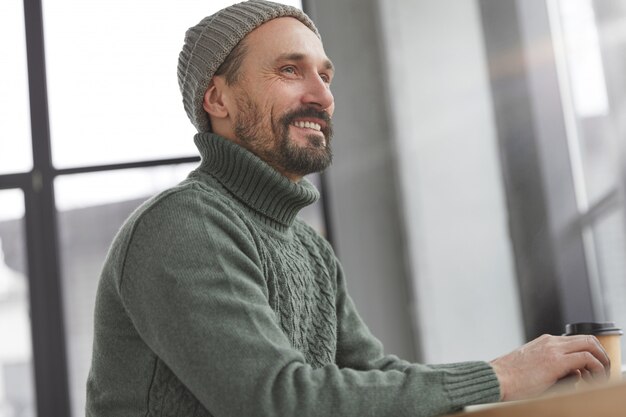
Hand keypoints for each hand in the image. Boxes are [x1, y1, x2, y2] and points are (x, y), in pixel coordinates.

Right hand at [489, 334, 609, 400]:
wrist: (495, 379)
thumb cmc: (510, 378)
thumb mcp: (533, 367)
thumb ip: (554, 367)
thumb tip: (576, 374)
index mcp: (544, 342)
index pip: (576, 340)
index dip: (590, 353)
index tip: (592, 369)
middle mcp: (550, 341)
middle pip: (587, 338)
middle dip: (600, 354)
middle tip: (602, 371)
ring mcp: (553, 349)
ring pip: (590, 344)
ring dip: (601, 360)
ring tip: (601, 377)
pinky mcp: (555, 361)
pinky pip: (586, 358)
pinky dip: (596, 367)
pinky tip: (593, 379)